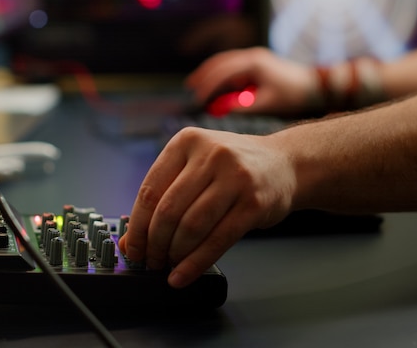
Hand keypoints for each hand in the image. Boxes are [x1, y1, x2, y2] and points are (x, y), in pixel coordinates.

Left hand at [118, 127, 294, 287]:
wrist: (286, 164)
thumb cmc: (234, 168)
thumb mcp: (197, 167)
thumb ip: (165, 197)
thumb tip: (130, 239)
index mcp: (187, 142)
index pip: (150, 189)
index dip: (136, 226)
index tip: (132, 247)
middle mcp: (210, 154)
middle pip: (168, 210)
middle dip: (154, 244)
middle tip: (151, 260)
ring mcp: (235, 178)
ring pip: (191, 226)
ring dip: (175, 254)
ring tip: (169, 265)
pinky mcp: (254, 204)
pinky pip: (218, 240)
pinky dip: (196, 263)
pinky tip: (184, 275)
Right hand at [185, 47, 317, 117]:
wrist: (315, 87)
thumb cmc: (292, 96)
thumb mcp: (265, 104)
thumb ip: (242, 106)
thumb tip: (220, 108)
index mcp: (253, 64)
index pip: (223, 72)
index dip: (208, 85)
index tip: (198, 98)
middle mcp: (253, 56)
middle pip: (221, 62)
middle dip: (205, 74)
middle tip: (191, 86)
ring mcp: (256, 58)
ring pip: (227, 62)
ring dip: (212, 73)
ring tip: (198, 85)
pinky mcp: (258, 64)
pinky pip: (235, 67)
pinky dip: (224, 75)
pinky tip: (218, 87)